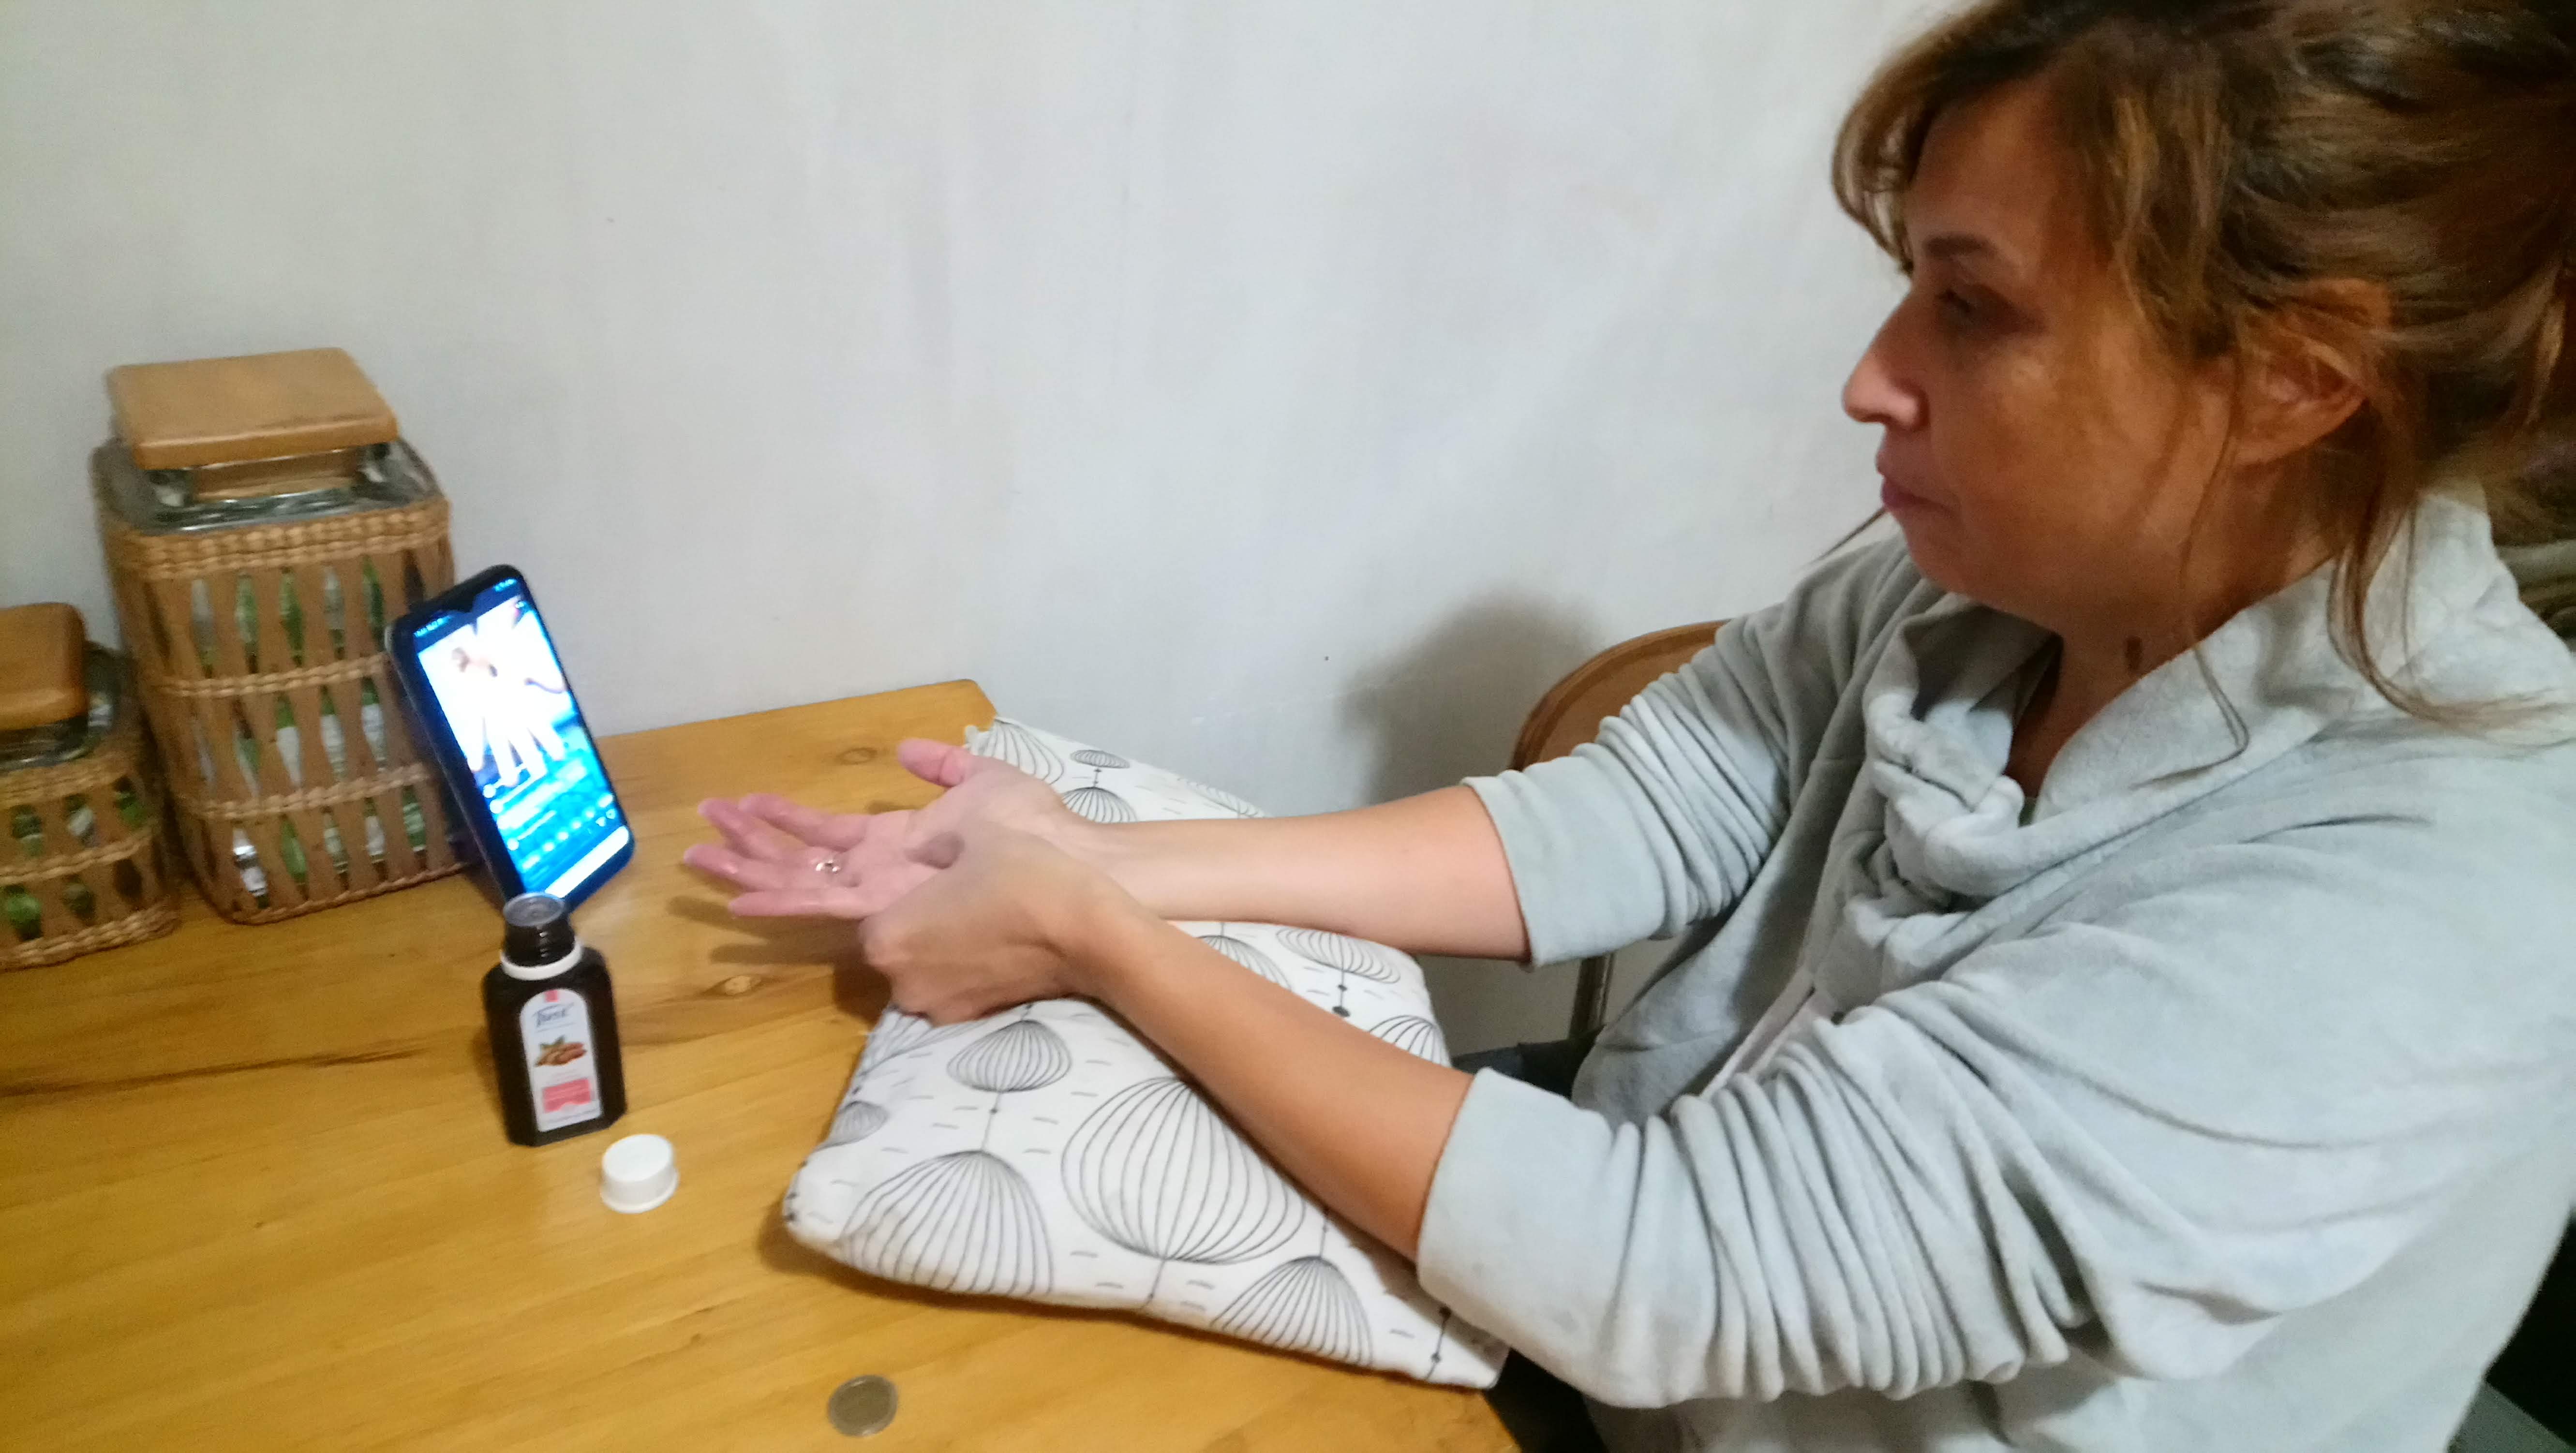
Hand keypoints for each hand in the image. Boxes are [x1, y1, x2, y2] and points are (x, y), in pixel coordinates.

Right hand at [681, 738, 1086, 916]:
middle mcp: (883, 876)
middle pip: (803, 861)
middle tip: (698, 832)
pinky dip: (779, 897)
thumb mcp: (985, 783)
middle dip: (750, 845)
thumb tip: (911, 750)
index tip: (744, 802)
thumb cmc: (1038, 830)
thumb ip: (944, 767)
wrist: (1068, 867)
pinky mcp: (888, 912)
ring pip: (801, 881)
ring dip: (748, 866)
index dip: (786, 819)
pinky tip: (740, 894)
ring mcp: (883, 896)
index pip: (829, 833)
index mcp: (901, 845)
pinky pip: (823, 905)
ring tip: (699, 855)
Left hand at [852, 822, 1149, 1021]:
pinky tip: (994, 942)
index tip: (920, 876)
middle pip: (893, 947)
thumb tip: (934, 845)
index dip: (893, 890)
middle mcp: (902, 981)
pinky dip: (965, 967)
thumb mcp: (976, 835)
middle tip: (947, 895)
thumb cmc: (1025, 875)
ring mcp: (938, 1006)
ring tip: (974, 918)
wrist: (1091, 933)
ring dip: (938, 947)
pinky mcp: (972, 1019)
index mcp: (888, 935)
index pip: (864, 912)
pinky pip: (954, 987)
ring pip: (923, 969)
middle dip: (914, 923)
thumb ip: (938, 840)